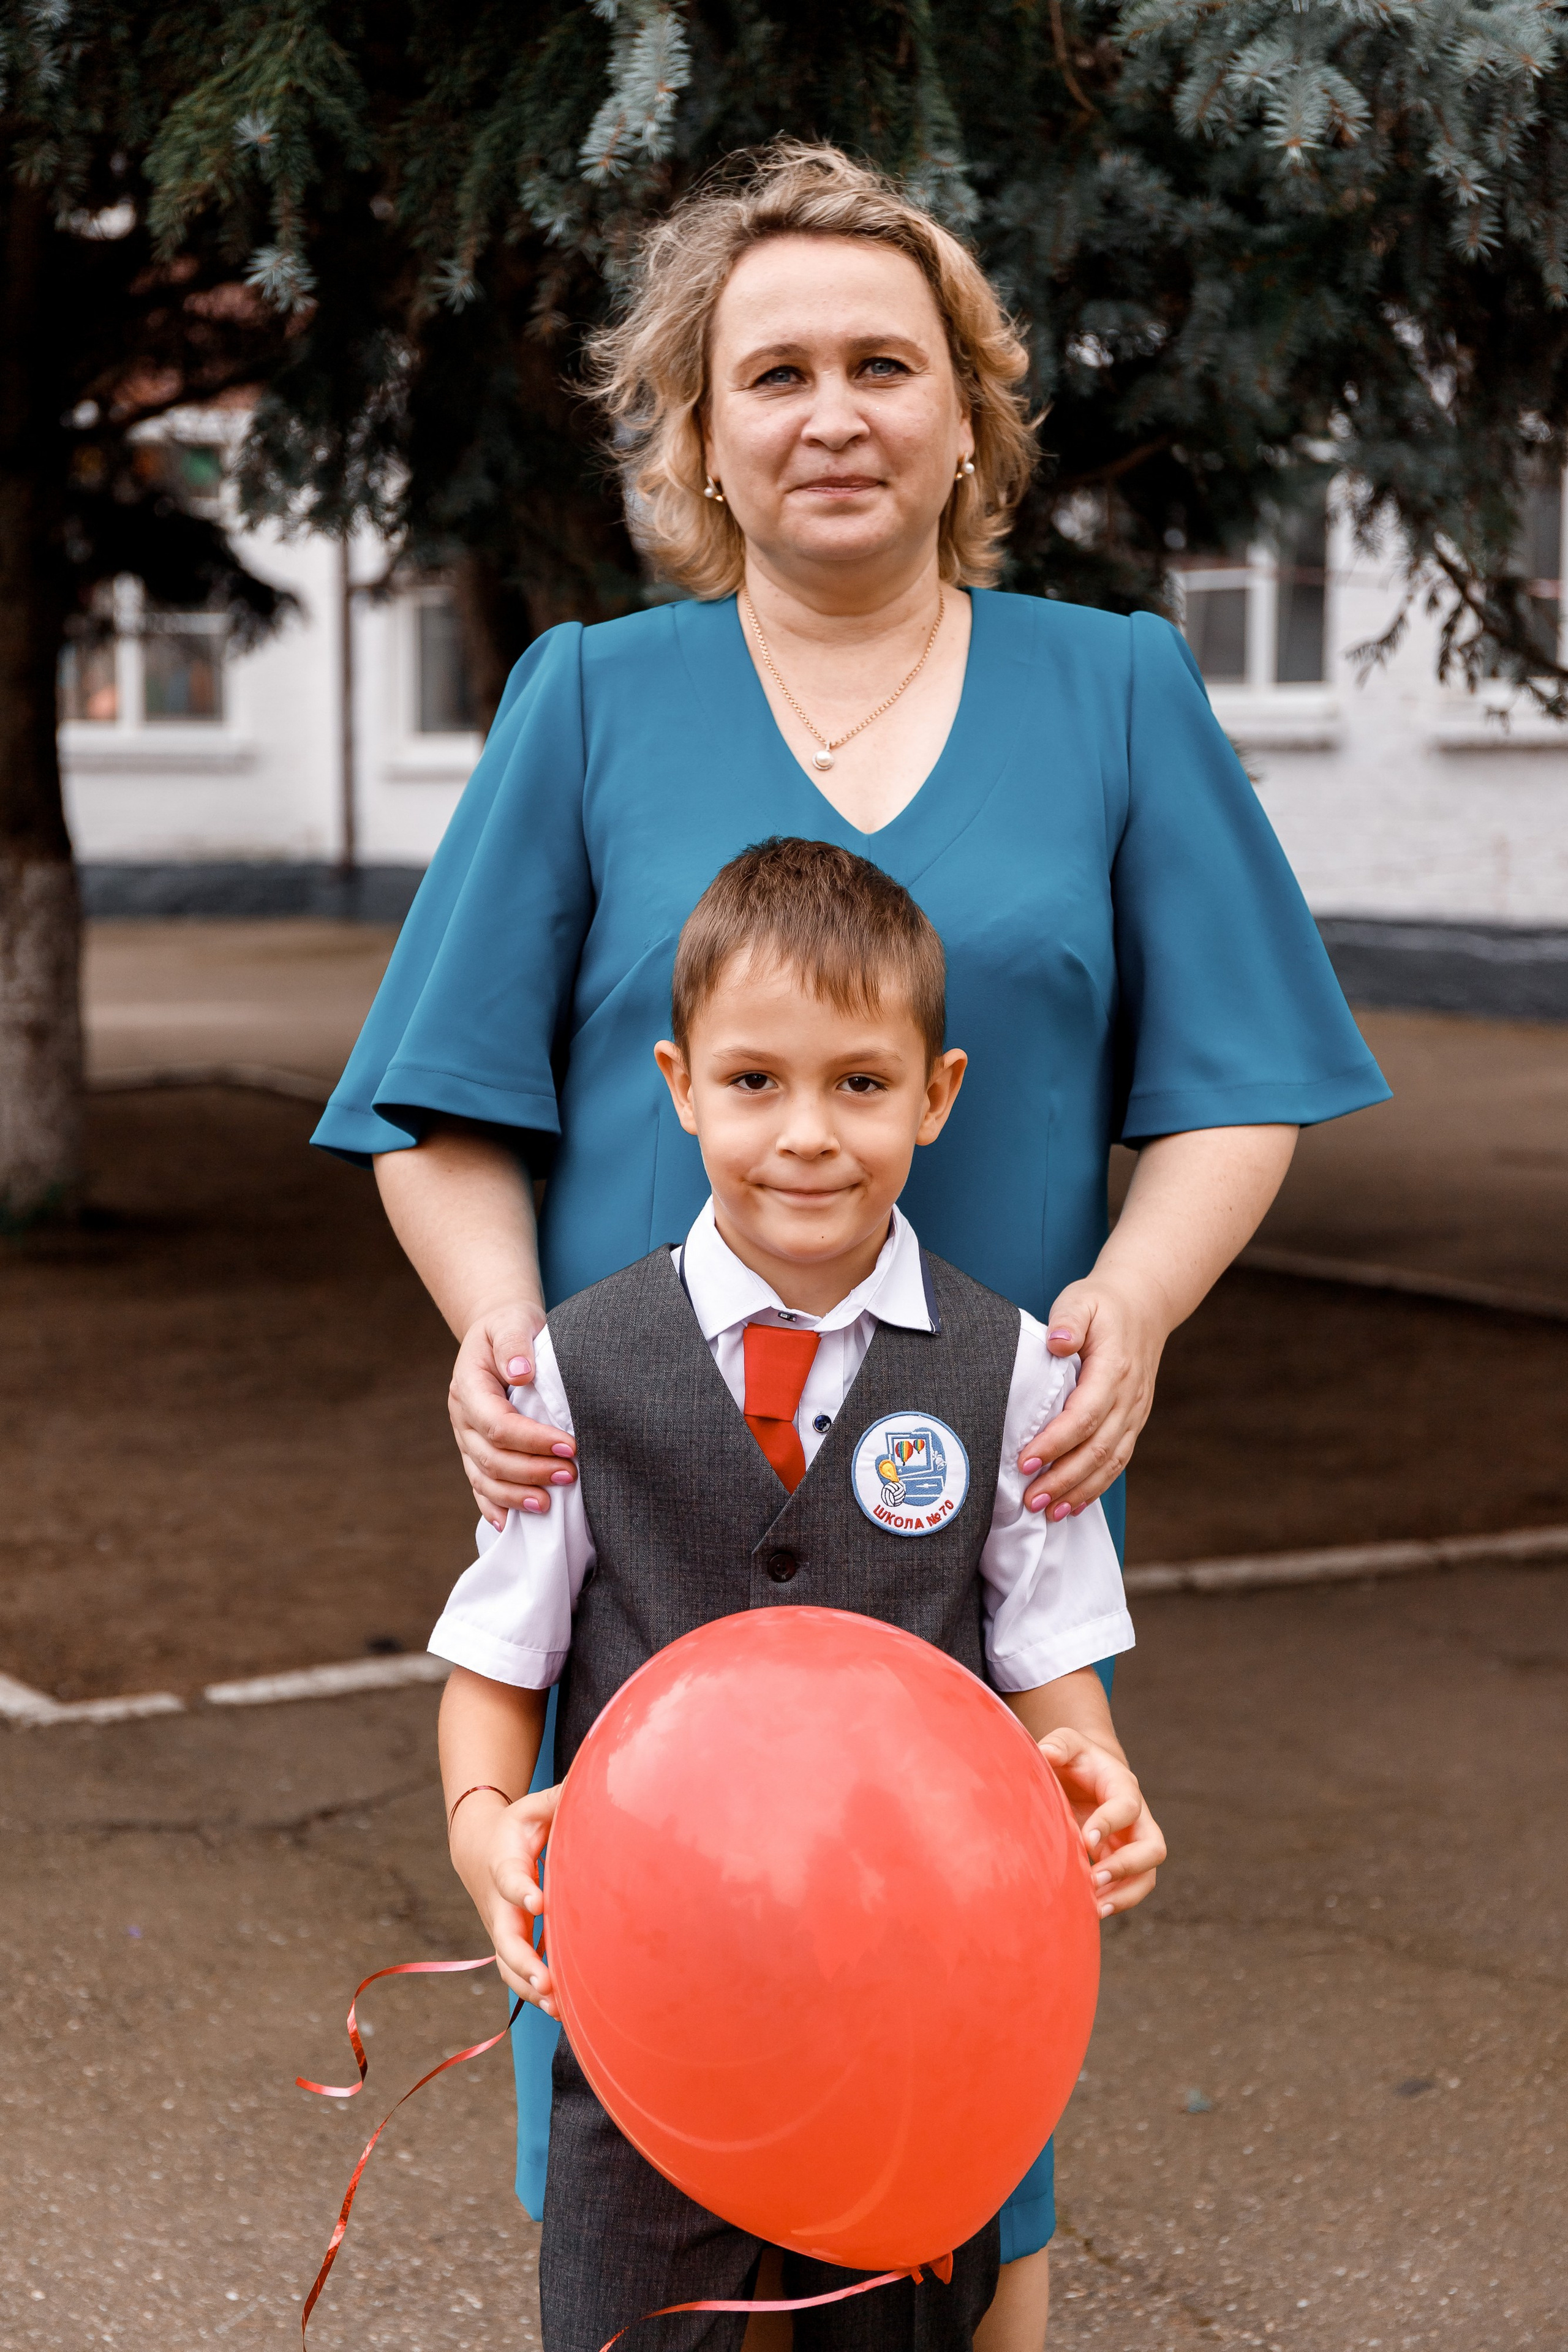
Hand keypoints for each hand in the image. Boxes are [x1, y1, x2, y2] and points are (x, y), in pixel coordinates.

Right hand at [449, 1302, 575, 1527]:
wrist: (496, 1336)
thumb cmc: (509, 1328)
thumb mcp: (512, 1321)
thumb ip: (515, 1343)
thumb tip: (521, 1372)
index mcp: (468, 1386)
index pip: (497, 1424)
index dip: (532, 1440)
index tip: (570, 1447)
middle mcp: (462, 1417)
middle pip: (491, 1457)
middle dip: (531, 1471)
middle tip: (571, 1474)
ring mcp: (466, 1439)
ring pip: (483, 1478)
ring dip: (515, 1495)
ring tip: (549, 1504)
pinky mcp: (475, 1452)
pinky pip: (479, 1485)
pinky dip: (493, 1506)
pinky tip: (510, 1524)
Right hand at [451, 1783, 562, 2014]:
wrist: (478, 1851)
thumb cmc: (515, 1828)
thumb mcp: (532, 1807)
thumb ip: (558, 1798)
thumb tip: (592, 1780)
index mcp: (504, 1865)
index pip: (510, 1880)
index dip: (522, 1891)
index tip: (538, 1900)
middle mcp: (500, 1905)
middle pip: (504, 1938)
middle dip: (523, 1960)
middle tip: (545, 1979)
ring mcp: (503, 1929)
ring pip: (508, 1966)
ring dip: (530, 1987)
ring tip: (558, 2007)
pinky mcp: (512, 1944)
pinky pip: (518, 1974)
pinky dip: (536, 1993)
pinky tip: (564, 2009)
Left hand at [1018, 1273, 1168, 1519]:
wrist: (1145, 1305)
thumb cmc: (1104, 1304)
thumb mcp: (1081, 1299)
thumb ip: (1068, 1320)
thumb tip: (1057, 1342)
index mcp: (1113, 1369)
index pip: (1083, 1415)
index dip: (1055, 1442)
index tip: (1025, 1461)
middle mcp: (1128, 1397)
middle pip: (1097, 1449)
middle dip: (1063, 1479)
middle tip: (1031, 1500)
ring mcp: (1134, 1412)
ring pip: (1110, 1462)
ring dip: (1079, 1490)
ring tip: (1049, 1512)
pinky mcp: (1133, 1421)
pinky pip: (1117, 1460)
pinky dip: (1097, 1486)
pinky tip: (1074, 1504)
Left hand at [1039, 1725, 1165, 1917]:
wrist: (1086, 1773)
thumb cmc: (1075, 1759)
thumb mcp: (1067, 1742)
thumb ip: (1059, 1744)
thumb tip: (1045, 1753)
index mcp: (1123, 1786)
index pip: (1127, 1806)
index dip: (1110, 1823)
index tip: (1086, 1840)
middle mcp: (1137, 1818)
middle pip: (1153, 1847)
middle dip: (1127, 1866)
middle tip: (1096, 1877)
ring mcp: (1132, 1843)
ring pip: (1147, 1876)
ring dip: (1125, 1895)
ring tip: (1095, 1908)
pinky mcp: (1122, 1862)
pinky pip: (1131, 1888)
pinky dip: (1115, 1902)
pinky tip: (1090, 1912)